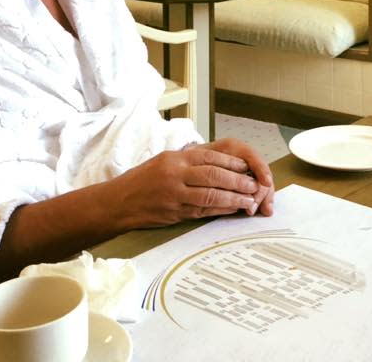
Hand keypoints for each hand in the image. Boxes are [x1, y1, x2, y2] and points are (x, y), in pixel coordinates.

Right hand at [107, 140, 274, 228]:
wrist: (118, 202)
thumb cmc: (142, 180)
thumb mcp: (164, 161)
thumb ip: (188, 160)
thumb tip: (219, 162)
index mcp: (175, 159)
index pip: (210, 158)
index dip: (231, 163)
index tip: (247, 166)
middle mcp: (175, 175)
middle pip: (213, 176)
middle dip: (237, 181)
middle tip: (254, 185)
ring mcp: (174, 195)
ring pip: (210, 196)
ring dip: (233, 198)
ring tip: (249, 200)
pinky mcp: (173, 213)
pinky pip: (202, 211)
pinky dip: (220, 210)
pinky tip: (232, 209)